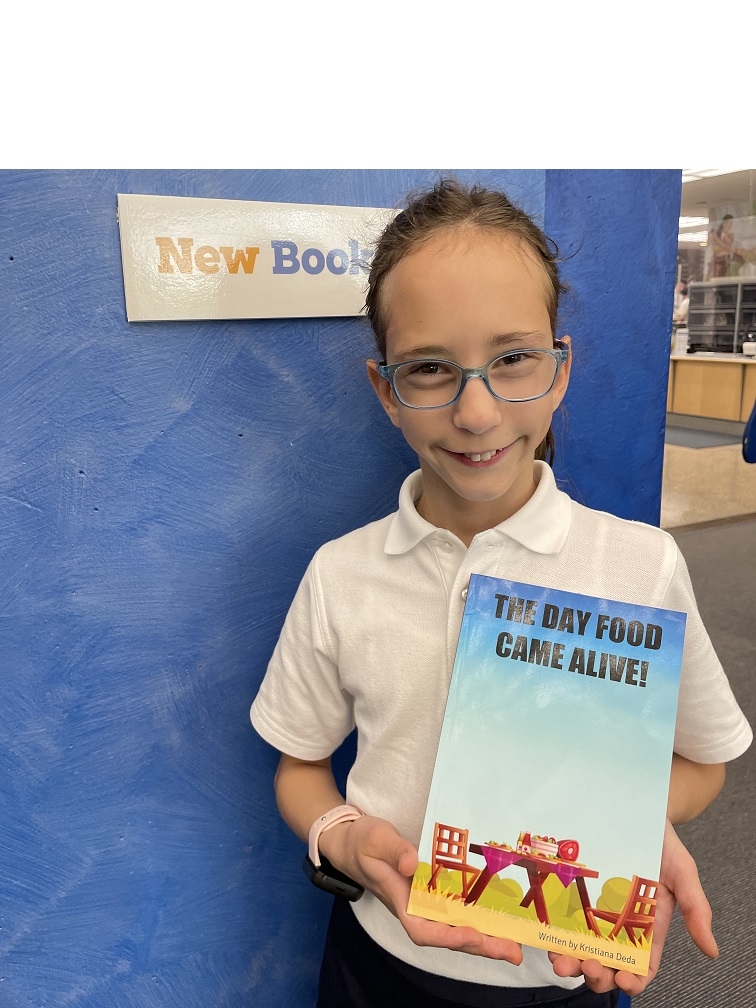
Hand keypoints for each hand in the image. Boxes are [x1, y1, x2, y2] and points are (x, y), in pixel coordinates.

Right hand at [321, 815, 522, 963]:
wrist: (353, 843)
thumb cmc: (363, 842)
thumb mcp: (375, 839)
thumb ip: (394, 850)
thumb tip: (414, 863)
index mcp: (399, 900)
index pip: (423, 929)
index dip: (448, 936)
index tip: (472, 934)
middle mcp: (414, 908)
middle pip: (448, 936)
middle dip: (480, 946)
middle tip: (513, 950)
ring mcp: (423, 903)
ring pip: (455, 928)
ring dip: (485, 938)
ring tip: (515, 944)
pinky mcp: (431, 894)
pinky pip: (456, 913)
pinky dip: (477, 920)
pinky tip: (499, 920)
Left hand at [548, 819, 717, 995]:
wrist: (635, 808)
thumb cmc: (662, 843)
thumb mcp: (683, 873)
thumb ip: (696, 909)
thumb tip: (711, 950)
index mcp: (647, 927)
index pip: (641, 966)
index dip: (633, 981)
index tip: (624, 982)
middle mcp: (619, 924)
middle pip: (607, 964)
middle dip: (597, 975)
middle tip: (589, 966)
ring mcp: (594, 909)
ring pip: (581, 948)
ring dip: (571, 962)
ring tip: (561, 960)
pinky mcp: (574, 892)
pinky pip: (562, 920)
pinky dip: (555, 936)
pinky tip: (547, 939)